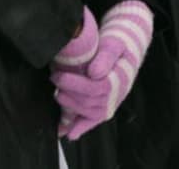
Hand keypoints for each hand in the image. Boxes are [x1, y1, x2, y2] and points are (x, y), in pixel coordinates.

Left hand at [55, 0, 152, 139]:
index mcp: (120, 80)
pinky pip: (90, 121)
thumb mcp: (114, 45)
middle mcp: (116, 97)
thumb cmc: (117, 47)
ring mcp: (109, 105)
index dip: (76, 84)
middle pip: (89, 101)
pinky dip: (79, 128)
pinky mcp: (102, 110)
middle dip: (68, 92)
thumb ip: (106, 57)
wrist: (124, 53)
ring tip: (57, 93)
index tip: (59, 76)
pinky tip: (67, 133)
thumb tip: (95, 73)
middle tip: (54, 78)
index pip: (97, 88)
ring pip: (86, 112)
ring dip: (69, 105)